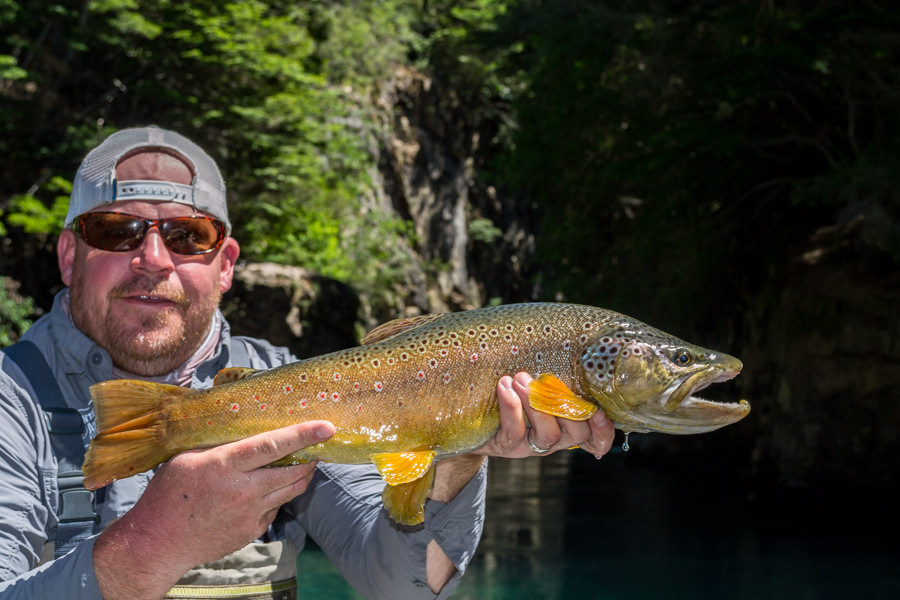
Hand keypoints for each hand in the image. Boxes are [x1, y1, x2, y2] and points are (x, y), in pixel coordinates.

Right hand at [93, 421, 334, 599]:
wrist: (158, 543)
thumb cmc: (167, 495)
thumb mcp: (186, 458)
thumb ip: (218, 445)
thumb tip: (242, 428)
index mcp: (225, 465)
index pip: (273, 445)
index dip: (303, 434)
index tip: (327, 427)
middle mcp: (244, 490)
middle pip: (293, 471)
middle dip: (311, 457)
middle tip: (318, 446)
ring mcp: (250, 514)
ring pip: (290, 490)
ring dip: (300, 475)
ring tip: (302, 463)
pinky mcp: (251, 531)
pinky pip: (274, 509)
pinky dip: (277, 496)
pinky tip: (266, 490)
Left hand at [473, 372, 614, 458]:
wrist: (473, 416)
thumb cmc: (512, 393)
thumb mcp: (536, 387)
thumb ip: (553, 379)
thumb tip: (568, 348)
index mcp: (566, 426)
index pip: (595, 438)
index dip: (603, 431)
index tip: (599, 413)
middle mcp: (553, 439)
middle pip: (576, 433)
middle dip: (564, 404)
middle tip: (544, 379)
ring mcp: (531, 446)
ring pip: (547, 433)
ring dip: (536, 403)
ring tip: (520, 378)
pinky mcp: (508, 446)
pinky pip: (515, 432)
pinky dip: (511, 407)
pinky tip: (504, 386)